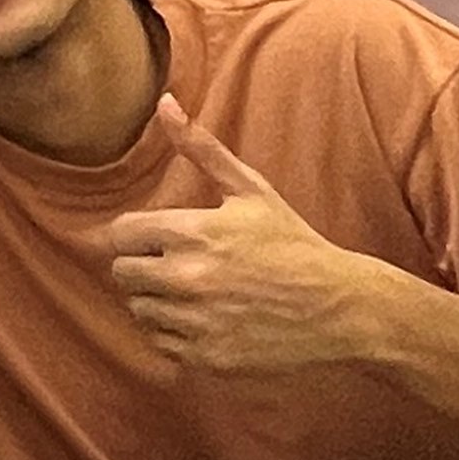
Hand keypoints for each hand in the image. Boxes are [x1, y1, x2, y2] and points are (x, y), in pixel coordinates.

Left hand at [99, 99, 400, 378]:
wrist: (338, 306)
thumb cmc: (292, 243)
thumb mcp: (251, 189)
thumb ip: (201, 148)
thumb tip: (164, 103)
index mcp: (191, 232)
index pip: (120, 234)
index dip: (137, 234)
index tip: (160, 237)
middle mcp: (186, 278)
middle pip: (123, 273)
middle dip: (144, 265)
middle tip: (180, 264)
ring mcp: (194, 320)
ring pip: (138, 309)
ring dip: (156, 300)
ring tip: (195, 291)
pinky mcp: (205, 356)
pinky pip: (159, 342)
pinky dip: (173, 332)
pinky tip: (205, 317)